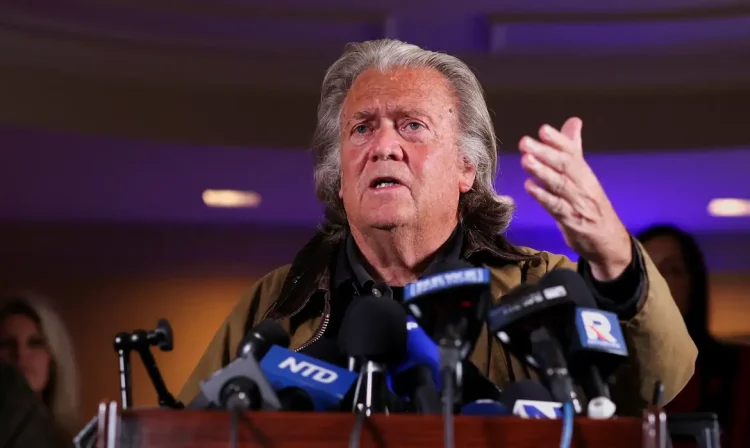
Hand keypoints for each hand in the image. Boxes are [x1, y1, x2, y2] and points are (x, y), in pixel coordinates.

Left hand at [519, 117, 630, 280]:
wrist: (609, 241)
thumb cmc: (592, 206)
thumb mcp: (583, 176)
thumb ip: (574, 149)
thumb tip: (573, 121)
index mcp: (585, 173)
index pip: (572, 152)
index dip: (558, 140)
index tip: (543, 129)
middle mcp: (584, 185)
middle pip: (565, 166)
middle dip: (545, 152)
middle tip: (525, 142)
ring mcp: (579, 204)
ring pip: (560, 184)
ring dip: (542, 172)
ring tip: (526, 160)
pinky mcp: (573, 221)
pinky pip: (557, 208)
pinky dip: (543, 197)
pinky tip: (529, 187)